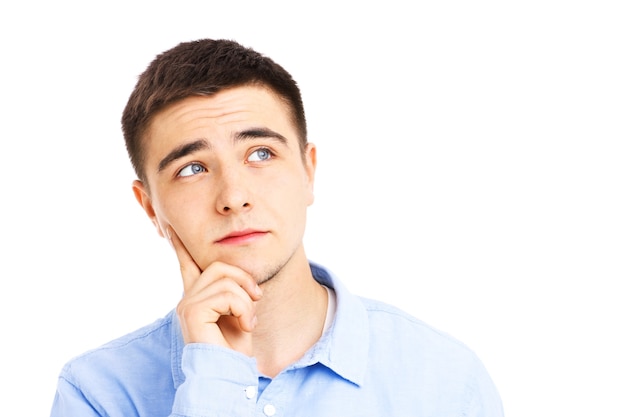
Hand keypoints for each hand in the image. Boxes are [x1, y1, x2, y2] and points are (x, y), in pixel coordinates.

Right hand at [167, 227, 262, 353]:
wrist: (230, 373)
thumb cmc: (235, 348)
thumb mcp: (239, 312)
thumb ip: (233, 292)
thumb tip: (238, 275)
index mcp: (197, 297)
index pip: (187, 263)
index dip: (180, 245)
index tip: (171, 226)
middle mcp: (188, 298)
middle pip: (219, 266)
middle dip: (244, 278)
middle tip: (257, 297)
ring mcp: (188, 304)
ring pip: (226, 280)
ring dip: (247, 301)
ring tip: (249, 320)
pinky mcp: (192, 311)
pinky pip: (227, 295)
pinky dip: (244, 309)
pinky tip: (245, 326)